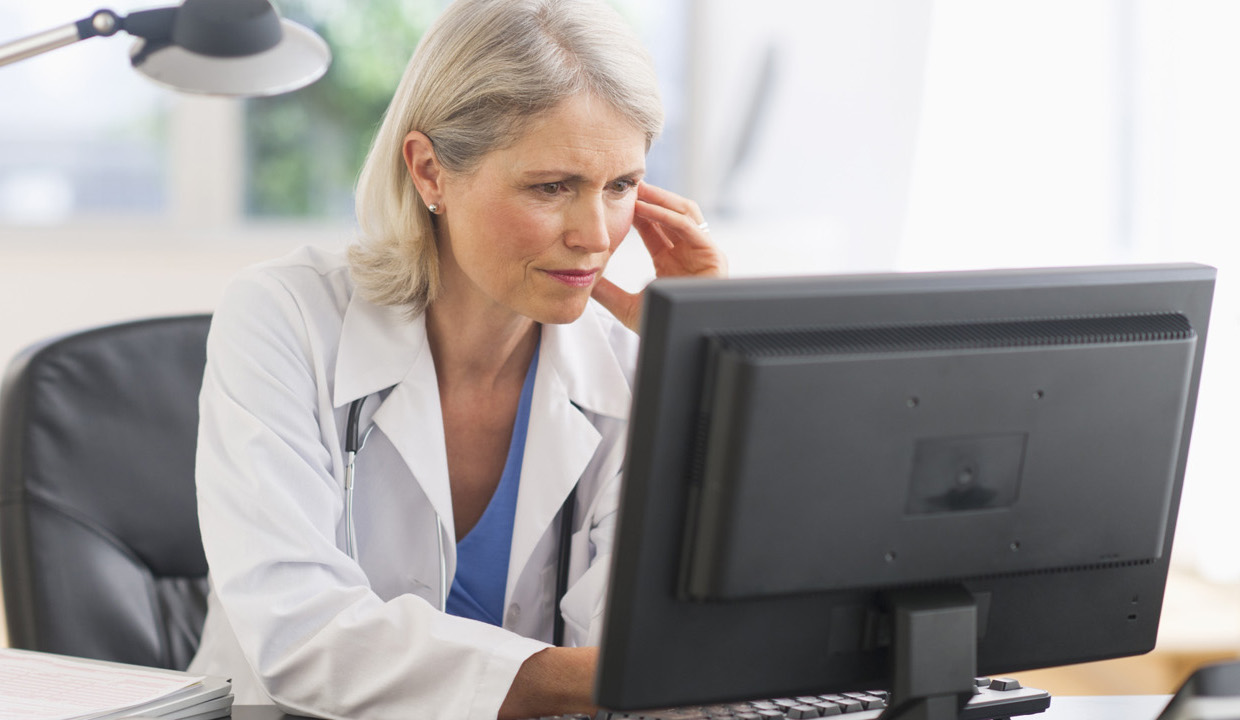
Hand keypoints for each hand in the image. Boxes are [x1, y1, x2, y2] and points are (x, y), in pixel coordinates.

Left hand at [592, 182, 727, 332]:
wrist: (675, 342)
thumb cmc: (659, 326)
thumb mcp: (627, 306)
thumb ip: (608, 292)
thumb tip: (585, 280)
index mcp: (671, 262)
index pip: (654, 227)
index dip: (637, 210)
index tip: (617, 196)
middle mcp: (689, 254)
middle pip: (671, 214)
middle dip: (651, 197)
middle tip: (627, 184)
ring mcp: (703, 254)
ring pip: (684, 213)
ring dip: (660, 198)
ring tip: (637, 189)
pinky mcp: (713, 257)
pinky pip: (689, 227)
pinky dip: (666, 215)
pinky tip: (646, 209)